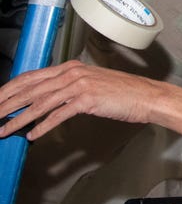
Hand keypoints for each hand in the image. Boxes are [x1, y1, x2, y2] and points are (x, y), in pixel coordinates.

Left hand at [0, 60, 161, 139]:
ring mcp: (79, 85)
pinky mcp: (87, 99)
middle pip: (30, 89)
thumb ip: (67, 88)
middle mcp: (71, 73)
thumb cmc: (122, 92)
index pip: (30, 77)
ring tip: (4, 130)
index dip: (9, 89)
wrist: (146, 96)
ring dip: (19, 119)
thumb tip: (44, 101)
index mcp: (70, 67)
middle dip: (6, 104)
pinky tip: (32, 136)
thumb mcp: (91, 84)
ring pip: (40, 103)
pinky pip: (58, 115)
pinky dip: (42, 126)